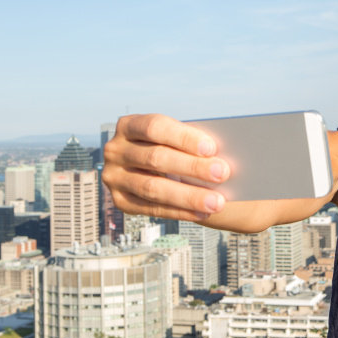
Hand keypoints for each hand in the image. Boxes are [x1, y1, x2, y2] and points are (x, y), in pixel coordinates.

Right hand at [102, 114, 229, 221]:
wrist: (151, 168)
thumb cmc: (171, 147)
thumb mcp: (174, 138)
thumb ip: (190, 143)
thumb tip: (221, 155)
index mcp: (129, 125)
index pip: (154, 127)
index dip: (183, 137)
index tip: (212, 147)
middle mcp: (116, 150)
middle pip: (155, 158)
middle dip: (192, 167)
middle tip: (223, 173)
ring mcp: (114, 177)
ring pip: (152, 188)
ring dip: (188, 196)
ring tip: (217, 202)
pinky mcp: (121, 202)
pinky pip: (151, 209)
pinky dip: (180, 211)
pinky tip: (202, 213)